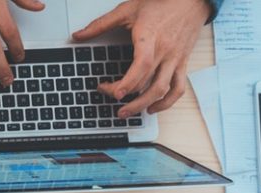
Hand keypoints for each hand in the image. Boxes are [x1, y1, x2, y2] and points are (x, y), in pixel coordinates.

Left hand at [73, 0, 212, 116]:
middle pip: (148, 83)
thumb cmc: (161, 2)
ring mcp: (175, 59)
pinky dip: (167, 102)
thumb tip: (78, 35)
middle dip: (127, 96)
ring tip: (127, 112)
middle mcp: (165, 51)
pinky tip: (152, 107)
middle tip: (109, 98)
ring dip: (144, 105)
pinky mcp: (182, 62)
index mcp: (150, 38)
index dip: (128, 82)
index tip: (114, 92)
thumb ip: (101, 24)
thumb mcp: (127, 9)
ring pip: (163, 89)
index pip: (142, 65)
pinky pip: (178, 88)